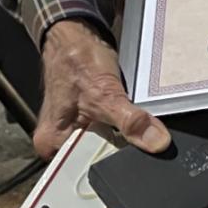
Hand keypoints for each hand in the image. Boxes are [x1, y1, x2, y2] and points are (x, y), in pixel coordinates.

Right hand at [35, 19, 170, 161]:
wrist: (76, 37)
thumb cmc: (76, 60)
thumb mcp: (105, 93)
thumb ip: (130, 120)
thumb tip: (155, 141)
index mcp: (52, 143)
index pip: (87, 170)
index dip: (116, 165)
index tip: (139, 158)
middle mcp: (59, 142)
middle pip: (99, 160)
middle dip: (122, 151)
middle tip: (140, 138)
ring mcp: (74, 132)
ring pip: (109, 146)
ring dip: (126, 137)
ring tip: (133, 124)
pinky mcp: (90, 122)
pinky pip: (112, 133)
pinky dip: (125, 127)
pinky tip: (130, 119)